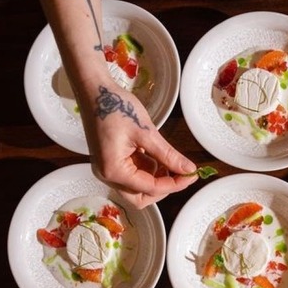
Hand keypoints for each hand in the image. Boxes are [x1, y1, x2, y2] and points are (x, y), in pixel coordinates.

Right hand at [79, 81, 197, 208]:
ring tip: (170, 161)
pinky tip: (158, 156)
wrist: (95, 91)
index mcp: (114, 170)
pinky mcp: (112, 162)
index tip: (192, 175)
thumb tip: (188, 169)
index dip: (175, 184)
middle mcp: (108, 175)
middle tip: (181, 174)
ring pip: (138, 188)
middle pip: (141, 196)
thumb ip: (168, 155)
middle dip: (163, 188)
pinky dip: (149, 169)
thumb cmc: (116, 107)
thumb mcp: (146, 132)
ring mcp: (108, 170)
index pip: (150, 188)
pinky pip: (133, 174)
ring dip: (157, 178)